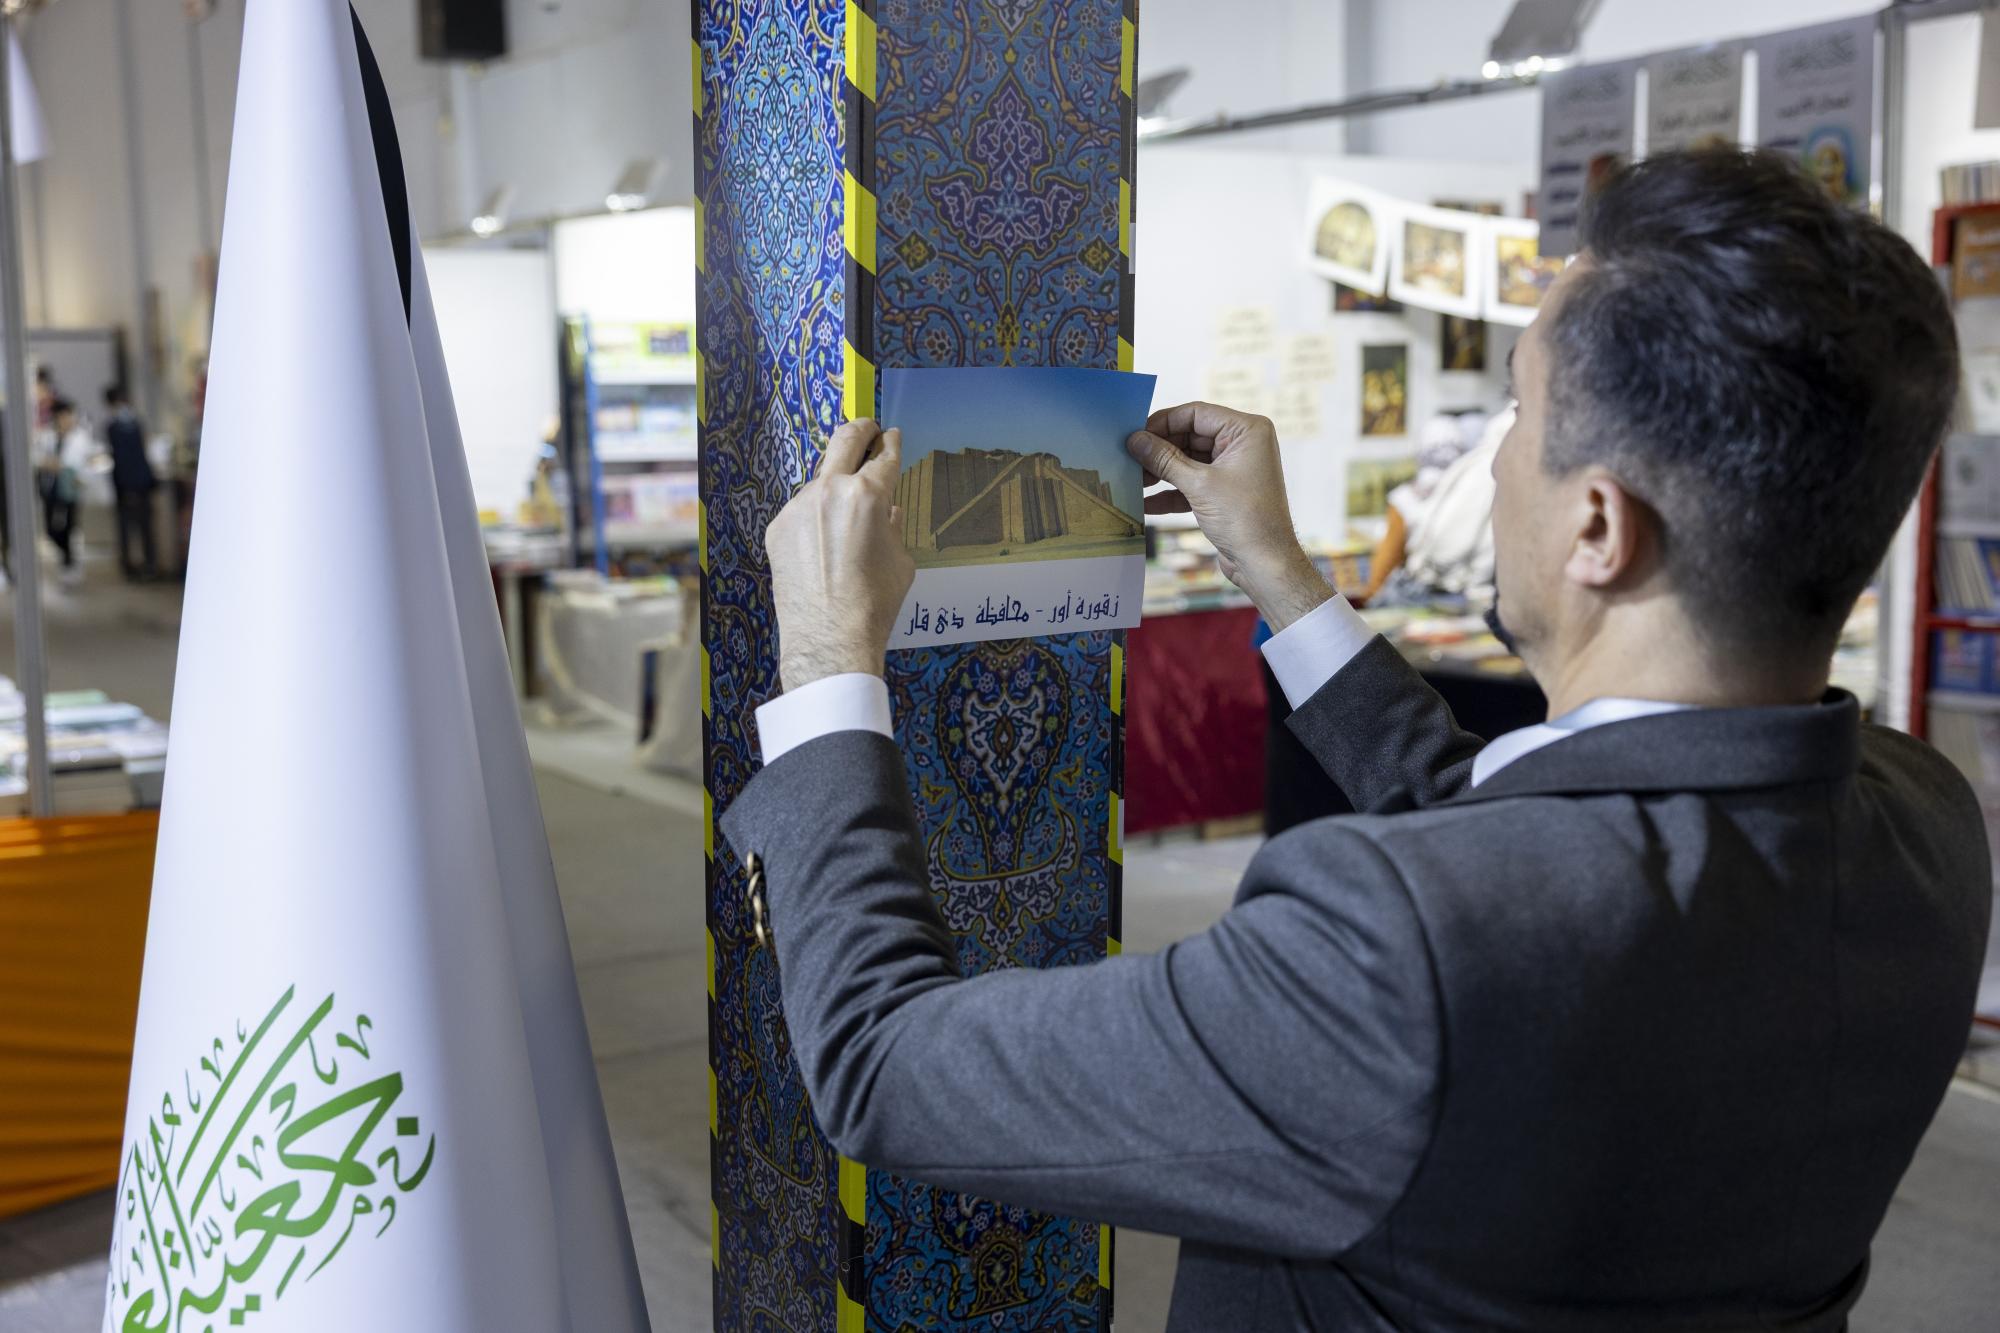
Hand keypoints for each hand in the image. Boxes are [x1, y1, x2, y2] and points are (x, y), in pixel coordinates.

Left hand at [765, 419, 915, 692]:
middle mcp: (830, 491)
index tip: (891, 436)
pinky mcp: (778, 527)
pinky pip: (802, 511)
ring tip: (844, 508)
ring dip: (835, 484)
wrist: (829, 638)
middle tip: (867, 428)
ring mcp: (798, 507)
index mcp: (868, 494)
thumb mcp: (900, 560)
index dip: (891, 442)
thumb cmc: (875, 603)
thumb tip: (885, 510)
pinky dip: (815, 517)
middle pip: (845, 441)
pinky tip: (823, 543)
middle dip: (860, 429)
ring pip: (821, 481)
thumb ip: (892, 525)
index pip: (884, 455)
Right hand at [1126, 402, 1331, 630]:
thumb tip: (1135, 440)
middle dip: (1159, 450)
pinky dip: (1171, 492)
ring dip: (1160, 472)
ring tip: (1132, 480)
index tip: (1135, 434)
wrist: (1265, 564)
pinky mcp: (1223, 492)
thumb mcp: (1199, 485)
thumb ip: (1164, 459)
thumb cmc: (1245, 520)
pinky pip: (1191, 483)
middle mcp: (1242, 445)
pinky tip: (1145, 503)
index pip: (1196, 414)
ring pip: (1187, 461)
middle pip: (1189, 436)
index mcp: (1246, 431)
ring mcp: (1233, 469)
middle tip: (1128, 458)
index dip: (1163, 422)